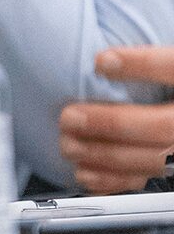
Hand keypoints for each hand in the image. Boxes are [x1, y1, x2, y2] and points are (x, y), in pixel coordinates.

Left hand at [60, 47, 173, 192]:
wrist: (170, 108)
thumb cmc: (160, 82)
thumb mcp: (160, 64)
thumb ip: (140, 61)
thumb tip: (97, 53)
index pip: (172, 67)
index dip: (140, 64)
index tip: (100, 61)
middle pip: (163, 125)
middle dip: (113, 124)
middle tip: (71, 117)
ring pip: (156, 159)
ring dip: (107, 156)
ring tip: (70, 145)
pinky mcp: (172, 169)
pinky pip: (148, 180)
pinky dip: (114, 180)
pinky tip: (85, 172)